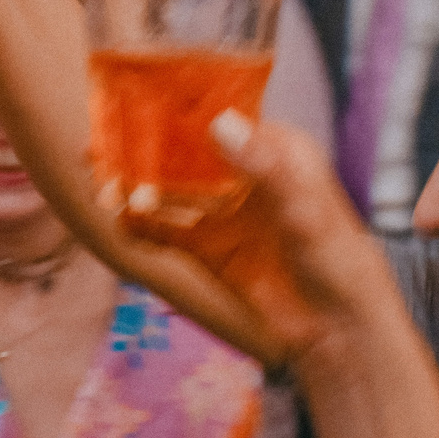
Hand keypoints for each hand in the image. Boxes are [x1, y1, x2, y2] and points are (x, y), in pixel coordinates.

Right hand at [95, 111, 406, 374]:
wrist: (338, 334)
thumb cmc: (340, 263)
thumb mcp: (306, 210)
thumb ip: (265, 168)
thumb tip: (219, 123)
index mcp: (275, 148)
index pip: (217, 117)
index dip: (174, 110)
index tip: (132, 103)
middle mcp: (242, 172)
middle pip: (182, 151)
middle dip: (141, 149)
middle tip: (99, 148)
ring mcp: (221, 210)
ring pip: (167, 189)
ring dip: (134, 187)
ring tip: (103, 188)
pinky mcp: (206, 248)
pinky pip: (163, 230)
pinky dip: (137, 225)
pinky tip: (117, 221)